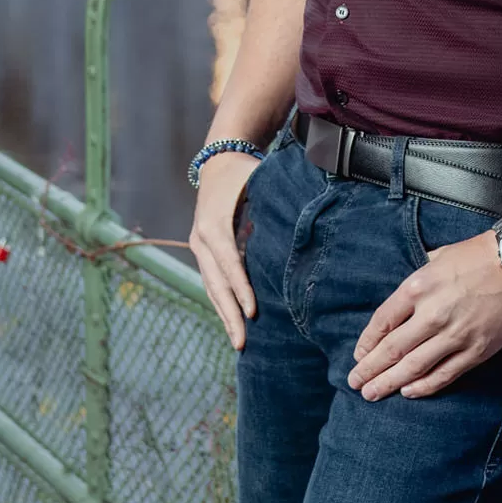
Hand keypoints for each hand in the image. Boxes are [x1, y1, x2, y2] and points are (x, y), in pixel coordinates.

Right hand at [187, 150, 261, 349]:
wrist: (217, 160)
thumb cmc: (245, 172)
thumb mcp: (257, 182)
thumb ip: (274, 205)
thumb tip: (302, 227)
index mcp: (214, 224)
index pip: (229, 263)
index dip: (241, 288)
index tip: (253, 312)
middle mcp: (201, 238)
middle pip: (215, 284)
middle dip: (229, 314)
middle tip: (242, 342)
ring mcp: (198, 246)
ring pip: (211, 288)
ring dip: (224, 315)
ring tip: (238, 342)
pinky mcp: (202, 250)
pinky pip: (212, 282)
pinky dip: (222, 303)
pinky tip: (233, 322)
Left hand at [346, 232, 501, 400]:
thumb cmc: (478, 255)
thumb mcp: (437, 258)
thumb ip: (418, 281)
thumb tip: (404, 300)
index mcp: (418, 287)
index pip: (382, 322)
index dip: (367, 342)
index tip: (359, 355)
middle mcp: (432, 313)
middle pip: (392, 349)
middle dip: (370, 369)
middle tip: (355, 383)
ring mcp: (455, 335)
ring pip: (414, 367)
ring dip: (389, 383)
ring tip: (372, 393)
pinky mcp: (476, 350)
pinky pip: (444, 374)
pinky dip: (424, 386)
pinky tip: (408, 392)